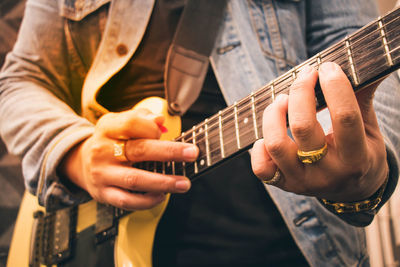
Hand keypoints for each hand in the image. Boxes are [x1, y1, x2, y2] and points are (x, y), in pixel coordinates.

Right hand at [60, 108, 198, 209]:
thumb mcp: (119, 122)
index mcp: (107, 128)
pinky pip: (126, 201)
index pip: (131, 124)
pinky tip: (162, 196)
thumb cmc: (110, 140)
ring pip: (134, 180)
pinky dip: (146, 201)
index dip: (151, 127)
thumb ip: (140, 119)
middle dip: (169, 152)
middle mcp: (102, 150)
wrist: (80, 162)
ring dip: (163, 182)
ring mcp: (102, 174)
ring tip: (184, 183)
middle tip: (192, 154)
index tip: (164, 131)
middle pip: (139, 150)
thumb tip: (159, 120)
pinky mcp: (103, 194)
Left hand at [251, 62, 387, 201]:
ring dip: (274, 114)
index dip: (335, 86)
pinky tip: (269, 134)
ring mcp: (302, 181)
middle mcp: (327, 173)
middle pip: (303, 126)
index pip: (345, 116)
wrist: (353, 192)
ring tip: (282, 100)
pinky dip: (259, 147)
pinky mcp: (284, 184)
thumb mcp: (370, 129)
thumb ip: (363, 98)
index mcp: (356, 158)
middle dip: (300, 92)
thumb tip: (370, 59)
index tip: (327, 67)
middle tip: (304, 76)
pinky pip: (261, 168)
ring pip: (276, 144)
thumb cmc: (362, 153)